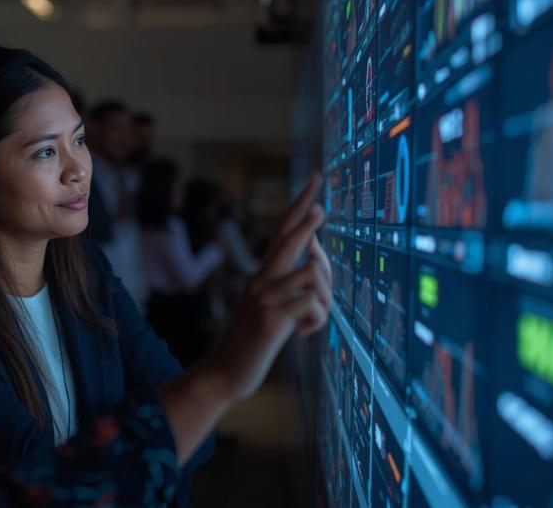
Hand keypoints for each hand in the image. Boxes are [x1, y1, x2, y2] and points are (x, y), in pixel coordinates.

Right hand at [202, 174, 330, 401]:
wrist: (228, 371)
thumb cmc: (256, 340)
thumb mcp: (273, 306)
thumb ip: (289, 282)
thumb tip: (315, 254)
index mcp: (262, 274)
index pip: (281, 231)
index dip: (298, 205)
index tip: (314, 181)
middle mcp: (260, 279)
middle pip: (287, 240)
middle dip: (307, 222)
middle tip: (322, 206)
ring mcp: (264, 297)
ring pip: (312, 276)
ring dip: (324, 299)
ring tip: (310, 321)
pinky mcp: (271, 317)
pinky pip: (312, 305)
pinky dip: (316, 320)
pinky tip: (301, 334)